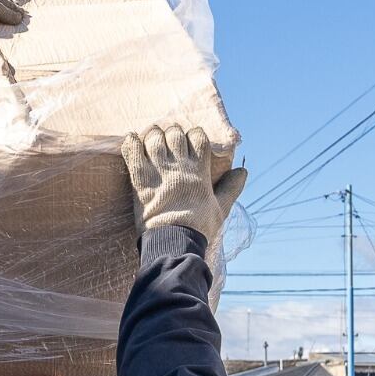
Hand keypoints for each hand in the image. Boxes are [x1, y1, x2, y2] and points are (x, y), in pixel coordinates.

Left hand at [121, 124, 247, 242]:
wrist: (173, 242)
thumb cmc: (198, 227)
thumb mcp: (221, 208)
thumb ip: (231, 188)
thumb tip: (243, 171)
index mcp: (199, 171)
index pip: (198, 137)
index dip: (194, 134)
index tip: (190, 141)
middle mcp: (179, 167)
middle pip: (175, 134)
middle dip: (172, 134)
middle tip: (168, 141)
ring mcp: (158, 172)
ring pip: (154, 139)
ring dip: (152, 136)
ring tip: (151, 141)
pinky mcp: (139, 180)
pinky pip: (132, 153)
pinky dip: (131, 143)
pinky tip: (133, 141)